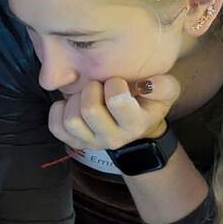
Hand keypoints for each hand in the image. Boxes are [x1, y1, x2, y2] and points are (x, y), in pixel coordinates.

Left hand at [48, 76, 181, 151]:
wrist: (137, 124)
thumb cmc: (148, 101)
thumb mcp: (165, 91)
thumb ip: (164, 86)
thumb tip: (146, 84)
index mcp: (136, 124)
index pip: (117, 101)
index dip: (114, 83)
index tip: (118, 81)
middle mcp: (113, 138)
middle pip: (89, 110)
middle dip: (91, 88)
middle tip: (98, 84)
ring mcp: (92, 142)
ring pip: (71, 120)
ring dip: (75, 100)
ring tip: (85, 93)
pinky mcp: (74, 142)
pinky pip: (56, 128)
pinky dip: (59, 110)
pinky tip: (70, 103)